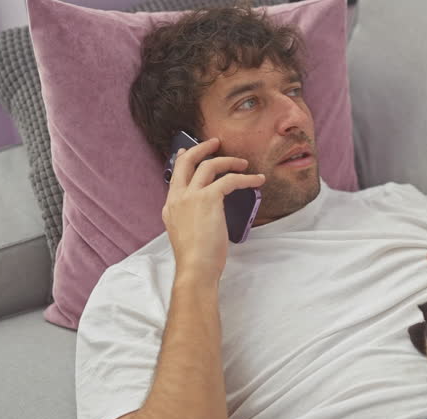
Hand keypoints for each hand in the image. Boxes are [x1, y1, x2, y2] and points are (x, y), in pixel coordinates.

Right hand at [162, 137, 265, 281]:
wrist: (196, 267)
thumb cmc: (196, 259)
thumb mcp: (186, 233)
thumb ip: (191, 218)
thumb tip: (207, 212)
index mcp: (170, 206)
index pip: (175, 175)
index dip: (184, 160)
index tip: (188, 151)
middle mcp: (177, 197)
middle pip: (186, 162)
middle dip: (201, 148)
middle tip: (215, 143)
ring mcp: (191, 196)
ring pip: (209, 166)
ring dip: (228, 161)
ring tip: (243, 163)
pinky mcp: (208, 199)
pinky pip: (230, 180)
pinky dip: (246, 178)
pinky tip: (256, 180)